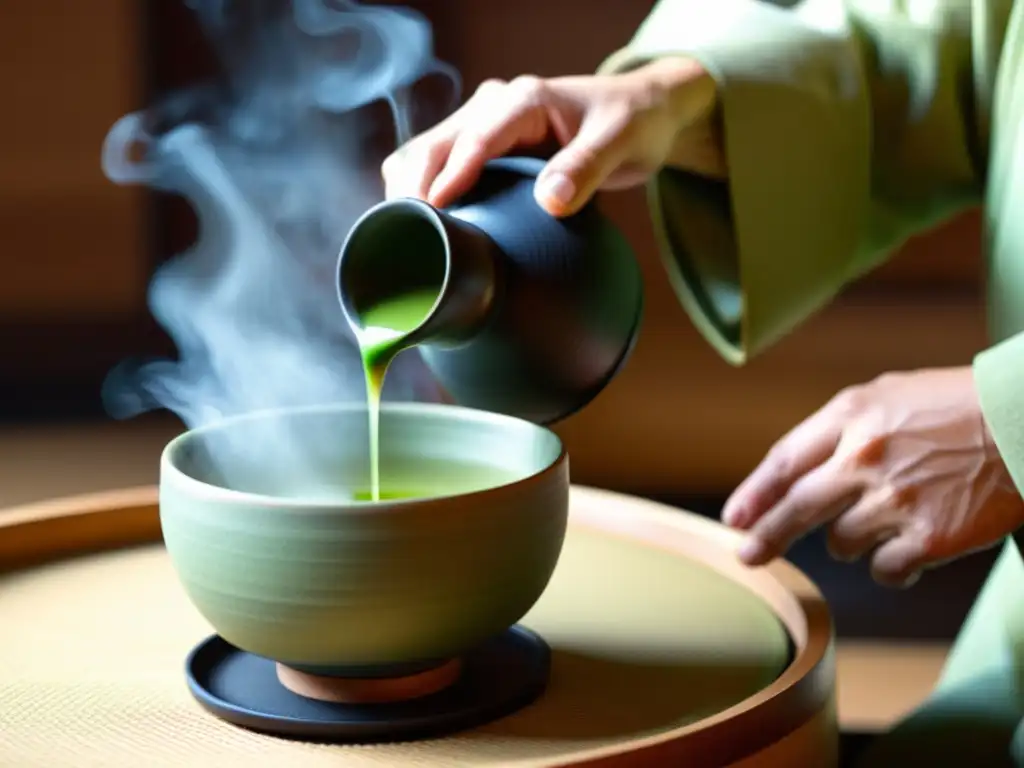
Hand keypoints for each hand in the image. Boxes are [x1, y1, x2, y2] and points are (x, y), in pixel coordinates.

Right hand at [381, 57, 723, 217]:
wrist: (642, 112)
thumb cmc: (633, 122)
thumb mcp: (621, 142)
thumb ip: (587, 168)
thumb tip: (550, 200)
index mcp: (524, 101)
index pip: (475, 137)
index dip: (450, 175)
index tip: (433, 209)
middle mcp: (495, 106)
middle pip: (435, 144)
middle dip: (414, 185)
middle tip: (408, 235)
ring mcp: (483, 125)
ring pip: (425, 153)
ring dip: (410, 188)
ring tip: (407, 235)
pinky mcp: (481, 146)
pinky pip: (438, 166)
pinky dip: (422, 191)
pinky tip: (422, 225)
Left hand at [724, 367, 1023, 586]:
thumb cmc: (957, 408)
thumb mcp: (888, 395)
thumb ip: (838, 428)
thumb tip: (792, 473)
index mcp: (852, 414)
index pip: (785, 461)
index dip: (755, 495)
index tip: (735, 519)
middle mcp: (866, 456)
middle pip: (797, 508)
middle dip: (767, 536)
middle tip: (748, 555)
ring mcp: (897, 499)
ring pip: (842, 543)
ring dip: (854, 539)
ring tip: (893, 514)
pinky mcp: (931, 538)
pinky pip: (885, 570)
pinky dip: (891, 566)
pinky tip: (911, 548)